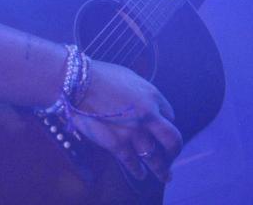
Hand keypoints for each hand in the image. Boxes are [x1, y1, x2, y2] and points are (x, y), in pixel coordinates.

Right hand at [68, 60, 181, 182]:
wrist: (78, 83)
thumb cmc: (100, 76)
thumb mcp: (129, 77)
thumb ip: (141, 92)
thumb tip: (145, 102)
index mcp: (152, 96)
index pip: (170, 115)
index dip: (165, 123)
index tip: (161, 130)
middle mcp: (148, 116)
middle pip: (172, 140)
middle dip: (174, 152)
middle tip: (172, 157)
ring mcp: (133, 132)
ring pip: (155, 158)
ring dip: (161, 169)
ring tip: (164, 176)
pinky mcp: (116, 144)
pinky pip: (132, 163)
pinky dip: (137, 171)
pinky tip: (140, 174)